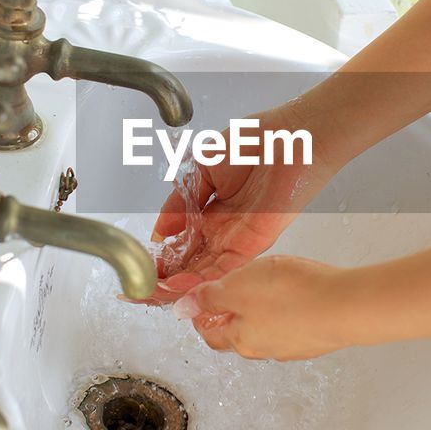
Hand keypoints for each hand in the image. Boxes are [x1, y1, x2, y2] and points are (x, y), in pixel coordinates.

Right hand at [149, 103, 328, 301]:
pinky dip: (205, 279)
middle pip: (192, 262)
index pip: (182, 243)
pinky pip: (228, 267)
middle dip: (167, 278)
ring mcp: (239, 238)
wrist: (289, 136)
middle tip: (142, 291)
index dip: (162, 258)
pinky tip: (182, 287)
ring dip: (181, 284)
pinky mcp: (256, 241)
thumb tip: (160, 231)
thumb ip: (180, 202)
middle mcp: (224, 229)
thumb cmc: (254, 142)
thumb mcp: (200, 169)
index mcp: (211, 212)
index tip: (142, 269)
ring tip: (155, 293)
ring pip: (207, 270)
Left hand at [176, 255, 351, 360]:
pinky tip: (295, 294)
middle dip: (232, 315)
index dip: (201, 318)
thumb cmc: (292, 295)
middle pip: (239, 334)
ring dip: (262, 312)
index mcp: (240, 340)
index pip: (211, 334)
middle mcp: (266, 349)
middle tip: (231, 293)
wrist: (346, 305)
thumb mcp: (237, 286)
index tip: (199, 304)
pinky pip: (294, 324)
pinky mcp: (318, 336)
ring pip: (268, 329)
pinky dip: (288, 311)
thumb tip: (183, 308)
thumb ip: (210, 297)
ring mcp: (294, 345)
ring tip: (265, 287)